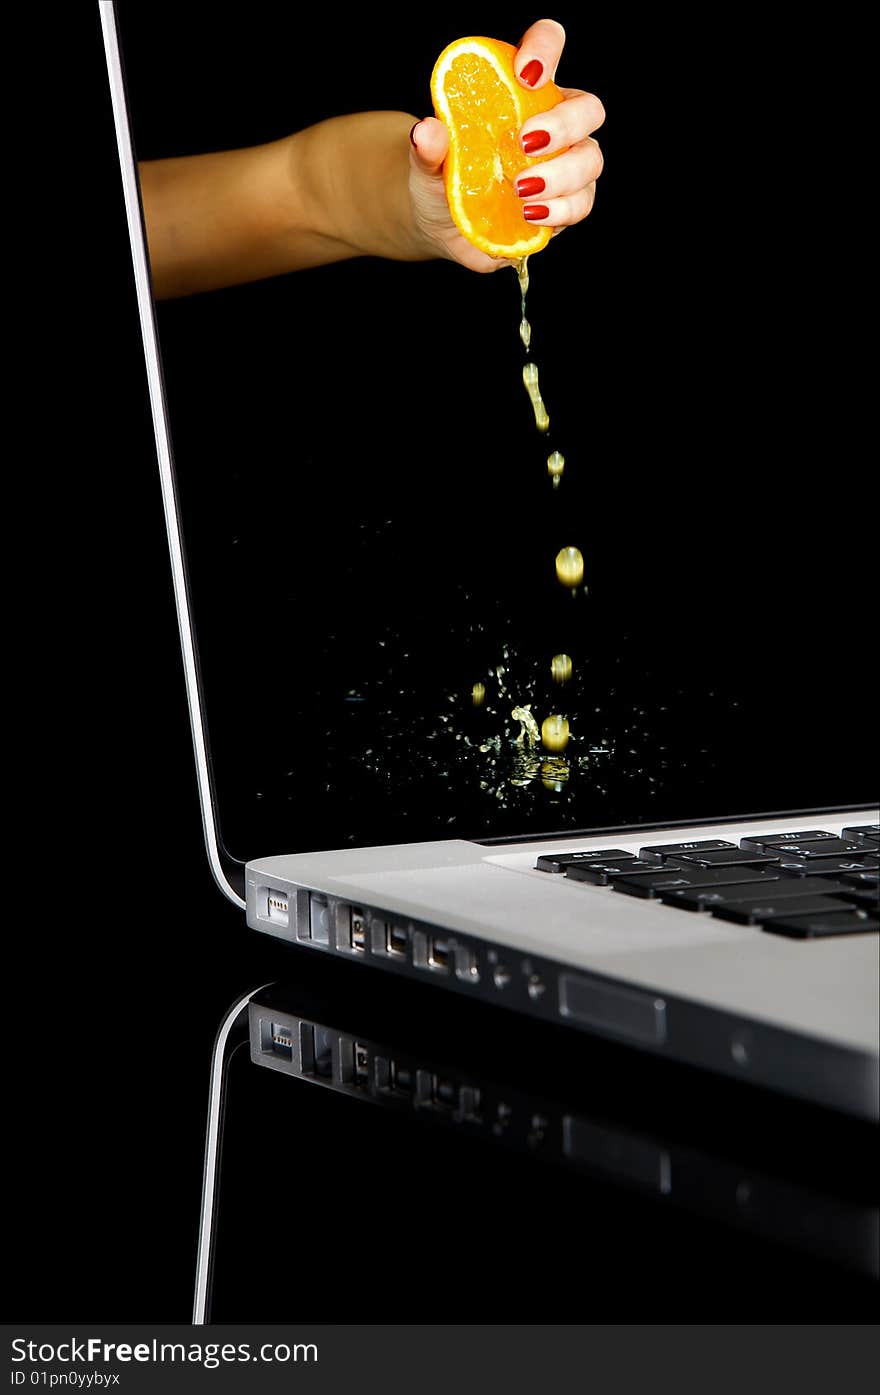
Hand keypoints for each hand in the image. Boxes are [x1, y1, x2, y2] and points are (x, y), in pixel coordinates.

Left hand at [408, 18, 604, 271]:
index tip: (524, 72)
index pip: (548, 46)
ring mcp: (565, 164)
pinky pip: (581, 203)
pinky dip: (561, 209)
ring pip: (590, 159)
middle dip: (564, 123)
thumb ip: (429, 146)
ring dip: (561, 174)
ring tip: (520, 189)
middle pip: (588, 108)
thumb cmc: (439, 176)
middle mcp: (553, 122)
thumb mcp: (426, 160)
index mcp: (522, 90)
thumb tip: (426, 131)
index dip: (546, 47)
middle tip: (526, 142)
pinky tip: (530, 213)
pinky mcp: (565, 204)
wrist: (440, 223)